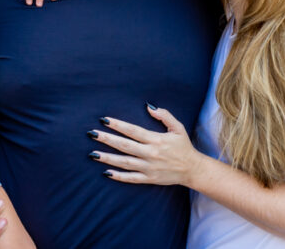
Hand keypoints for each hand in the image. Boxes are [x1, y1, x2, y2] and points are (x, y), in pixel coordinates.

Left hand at [89, 105, 203, 186]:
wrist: (192, 169)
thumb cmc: (183, 146)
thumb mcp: (177, 127)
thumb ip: (164, 115)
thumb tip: (148, 106)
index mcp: (156, 140)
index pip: (133, 131)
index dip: (118, 125)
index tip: (104, 120)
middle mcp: (151, 154)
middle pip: (125, 145)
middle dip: (107, 139)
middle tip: (92, 134)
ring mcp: (149, 168)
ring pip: (125, 162)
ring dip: (108, 158)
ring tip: (93, 153)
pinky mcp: (149, 179)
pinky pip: (131, 178)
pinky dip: (118, 176)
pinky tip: (106, 172)